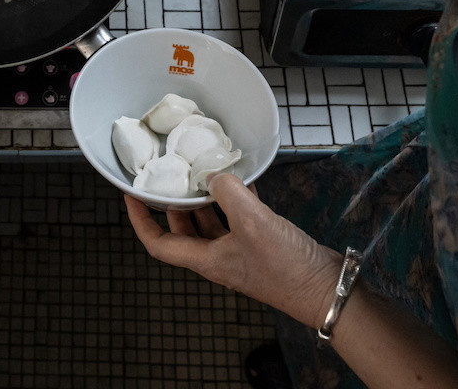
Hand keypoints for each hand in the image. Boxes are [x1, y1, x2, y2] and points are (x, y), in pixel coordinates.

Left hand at [125, 173, 341, 324]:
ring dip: (207, 197)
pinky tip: (242, 176)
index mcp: (205, 258)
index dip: (140, 221)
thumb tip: (214, 175)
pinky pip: (238, 217)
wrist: (325, 288)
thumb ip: (227, 193)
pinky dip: (236, 198)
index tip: (132, 196)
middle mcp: (217, 256)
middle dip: (174, 202)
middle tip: (172, 173)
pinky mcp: (261, 244)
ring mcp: (240, 251)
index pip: (159, 244)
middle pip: (183, 229)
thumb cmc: (284, 265)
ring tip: (205, 168)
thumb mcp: (251, 221)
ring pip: (211, 221)